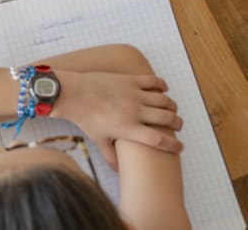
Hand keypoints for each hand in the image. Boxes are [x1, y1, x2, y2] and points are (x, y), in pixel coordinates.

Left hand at [56, 70, 183, 170]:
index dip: (174, 145)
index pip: (160, 140)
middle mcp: (134, 111)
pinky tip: (163, 90)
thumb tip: (120, 172)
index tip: (180, 147)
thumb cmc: (85, 118)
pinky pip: (154, 81)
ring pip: (165, 100)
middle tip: (176, 126)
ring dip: (172, 106)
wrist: (72, 93)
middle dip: (177, 124)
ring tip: (171, 110)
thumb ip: (111, 157)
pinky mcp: (129, 80)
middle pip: (168, 119)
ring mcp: (133, 94)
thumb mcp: (98, 140)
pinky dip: (163, 85)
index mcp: (128, 129)